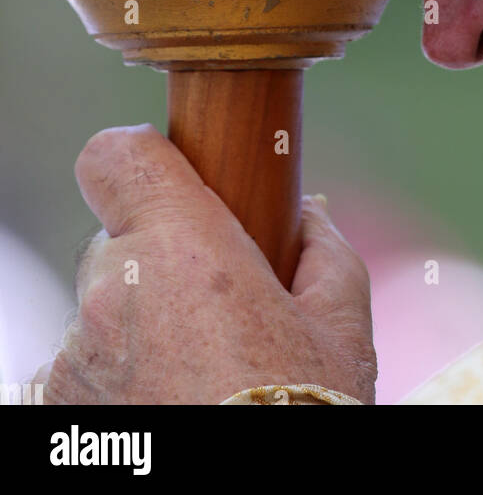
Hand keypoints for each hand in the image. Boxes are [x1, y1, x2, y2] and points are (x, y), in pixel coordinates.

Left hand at [37, 124, 376, 404]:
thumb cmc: (305, 416)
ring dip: (135, 331)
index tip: (169, 185)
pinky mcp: (51, 414)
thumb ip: (323, 251)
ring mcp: (72, 360)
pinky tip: (168, 409)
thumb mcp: (342, 331)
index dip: (139, 161)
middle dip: (158, 266)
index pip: (114, 155)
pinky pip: (80, 372)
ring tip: (196, 380)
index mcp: (182, 247)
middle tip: (213, 313)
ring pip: (99, 313)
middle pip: (116, 242)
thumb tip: (308, 216)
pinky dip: (114, 384)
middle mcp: (111, 292)